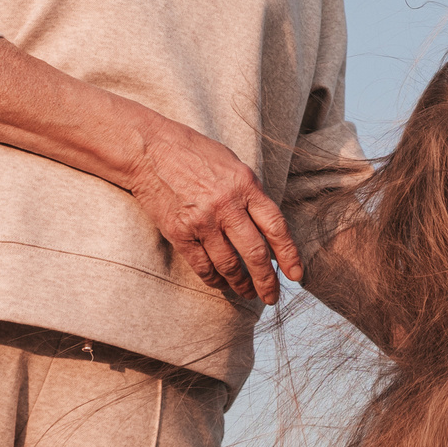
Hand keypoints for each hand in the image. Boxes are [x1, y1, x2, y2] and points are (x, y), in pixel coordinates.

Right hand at [127, 116, 300, 303]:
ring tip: (248, 293)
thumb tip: (269, 228)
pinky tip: (221, 284)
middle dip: (267, 281)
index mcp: (245, 186)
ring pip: (229, 265)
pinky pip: (202, 266)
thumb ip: (251, 195)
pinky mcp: (179, 232)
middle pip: (255, 253)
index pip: (276, 227)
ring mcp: (201, 221)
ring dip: (241, 285)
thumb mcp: (234, 166)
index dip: (289, 255)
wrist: (150, 150)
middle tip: (272, 296)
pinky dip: (214, 279)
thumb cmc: (195, 154)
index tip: (297, 275)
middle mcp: (226, 205)